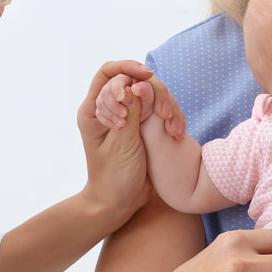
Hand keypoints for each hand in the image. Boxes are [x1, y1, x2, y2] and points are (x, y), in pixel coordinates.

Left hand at [76, 61, 163, 219]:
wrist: (121, 202)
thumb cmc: (113, 177)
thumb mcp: (121, 145)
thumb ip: (129, 113)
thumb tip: (134, 85)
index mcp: (94, 110)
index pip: (108, 74)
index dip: (127, 69)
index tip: (146, 77)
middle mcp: (112, 108)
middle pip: (135, 80)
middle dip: (154, 92)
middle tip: (165, 115)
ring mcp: (130, 116)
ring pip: (153, 94)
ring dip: (167, 106)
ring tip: (173, 129)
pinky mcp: (145, 125)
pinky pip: (161, 109)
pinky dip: (172, 118)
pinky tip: (177, 135)